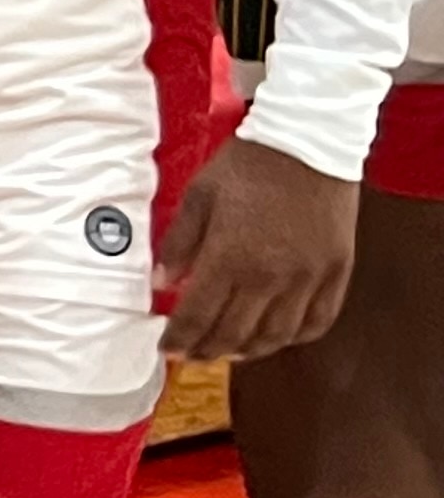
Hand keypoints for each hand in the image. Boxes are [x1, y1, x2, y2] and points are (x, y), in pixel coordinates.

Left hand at [158, 135, 358, 362]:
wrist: (309, 143)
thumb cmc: (248, 166)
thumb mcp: (198, 196)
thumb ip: (178, 244)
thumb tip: (160, 283)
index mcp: (231, 257)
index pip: (198, 315)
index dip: (180, 339)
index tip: (166, 349)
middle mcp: (271, 277)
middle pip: (235, 333)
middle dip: (208, 350)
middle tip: (192, 354)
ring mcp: (308, 278)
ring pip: (276, 336)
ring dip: (249, 350)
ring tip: (228, 351)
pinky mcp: (336, 272)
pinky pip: (317, 321)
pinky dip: (293, 337)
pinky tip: (276, 336)